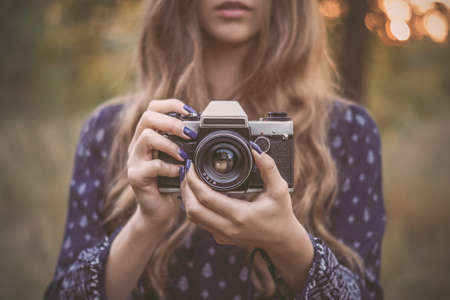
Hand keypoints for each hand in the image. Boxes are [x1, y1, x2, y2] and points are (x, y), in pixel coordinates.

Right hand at [127, 99, 197, 226]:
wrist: (158, 211)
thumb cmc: (171, 182)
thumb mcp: (178, 158)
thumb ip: (184, 143)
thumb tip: (202, 128)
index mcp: (147, 136)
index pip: (153, 108)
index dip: (171, 105)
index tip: (190, 112)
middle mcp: (137, 145)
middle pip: (147, 117)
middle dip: (172, 122)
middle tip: (189, 134)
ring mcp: (134, 160)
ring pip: (146, 137)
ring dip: (170, 144)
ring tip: (184, 155)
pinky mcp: (135, 177)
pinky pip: (152, 165)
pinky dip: (170, 167)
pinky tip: (179, 173)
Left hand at [180, 144, 299, 250]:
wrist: (281, 240)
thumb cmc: (280, 214)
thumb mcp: (279, 188)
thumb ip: (268, 167)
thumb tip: (255, 149)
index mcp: (240, 215)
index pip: (205, 197)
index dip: (194, 180)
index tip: (193, 166)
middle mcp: (228, 228)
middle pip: (192, 209)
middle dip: (186, 187)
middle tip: (188, 171)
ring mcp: (222, 235)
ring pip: (192, 217)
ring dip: (187, 197)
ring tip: (190, 180)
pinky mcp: (220, 237)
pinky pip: (199, 221)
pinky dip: (194, 206)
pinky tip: (198, 193)